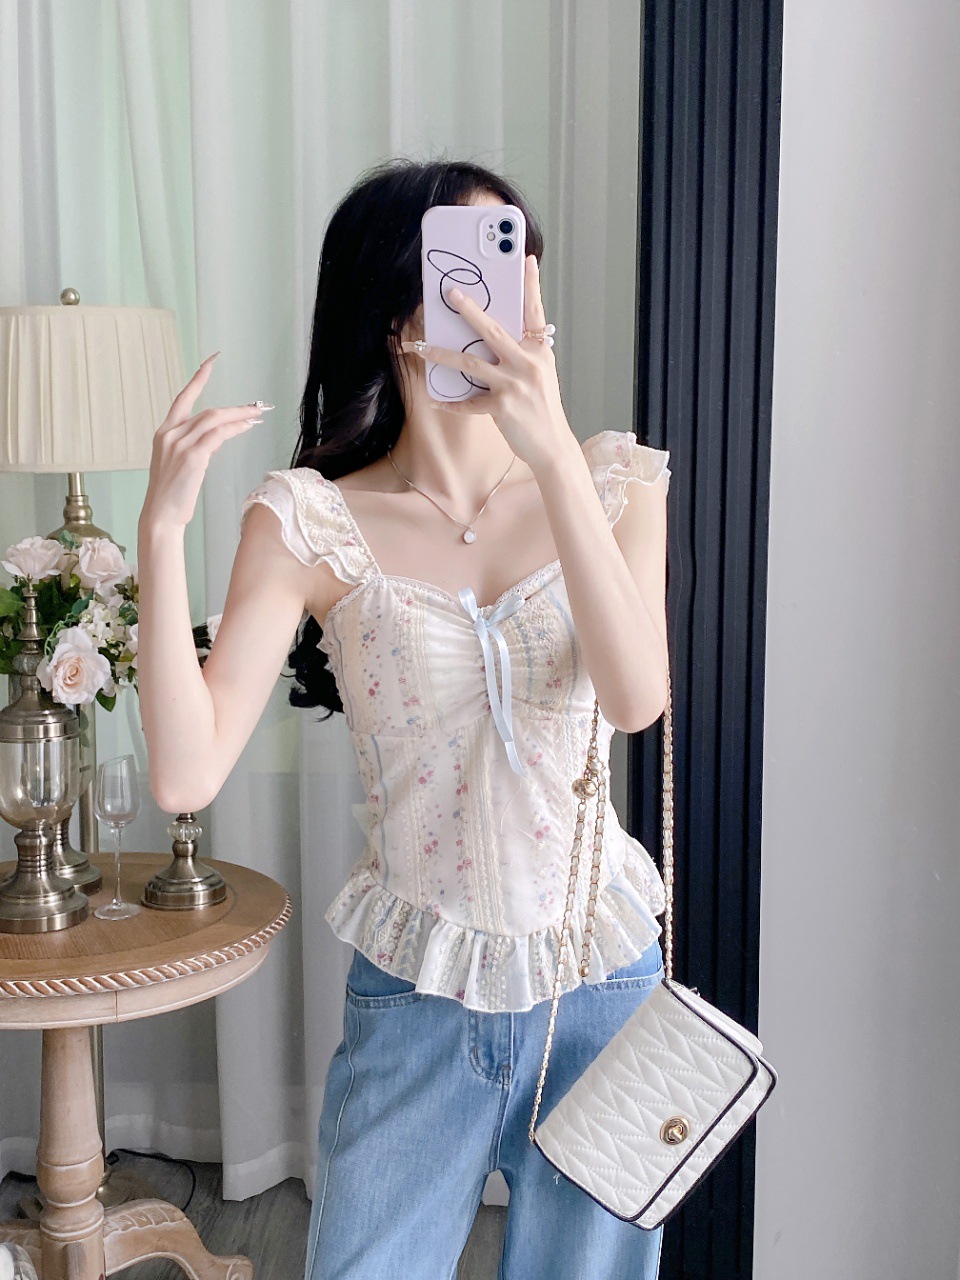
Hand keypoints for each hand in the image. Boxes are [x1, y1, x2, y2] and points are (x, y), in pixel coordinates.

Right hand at [140, 353, 272, 528]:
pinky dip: (235, 429)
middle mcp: (170, 433)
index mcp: (164, 432)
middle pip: (207, 410)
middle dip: (235, 407)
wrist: (160, 515)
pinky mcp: (192, 456)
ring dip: (239, 416)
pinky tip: (247, 427)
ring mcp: (179, 444)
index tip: (210, 362)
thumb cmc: (172, 494)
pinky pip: (217, 436)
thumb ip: (196, 446)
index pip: (182, 398)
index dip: (198, 379)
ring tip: (257, 415)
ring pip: (214, 420)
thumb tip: (218, 436)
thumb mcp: (181, 464)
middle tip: (256, 406)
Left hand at [401, 255, 575, 474]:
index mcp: (539, 350)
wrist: (552, 444)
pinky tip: (436, 400)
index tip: (527, 259)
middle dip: (470, 311)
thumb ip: (522, 353)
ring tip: (421, 346)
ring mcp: (515, 385)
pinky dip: (452, 403)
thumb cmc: (541, 407)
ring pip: (471, 363)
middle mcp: (528, 363)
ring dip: (441, 354)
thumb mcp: (539, 373)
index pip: (535, 312)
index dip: (531, 285)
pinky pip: (470, 402)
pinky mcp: (503, 407)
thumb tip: (489, 336)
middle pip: (493, 331)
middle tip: (451, 293)